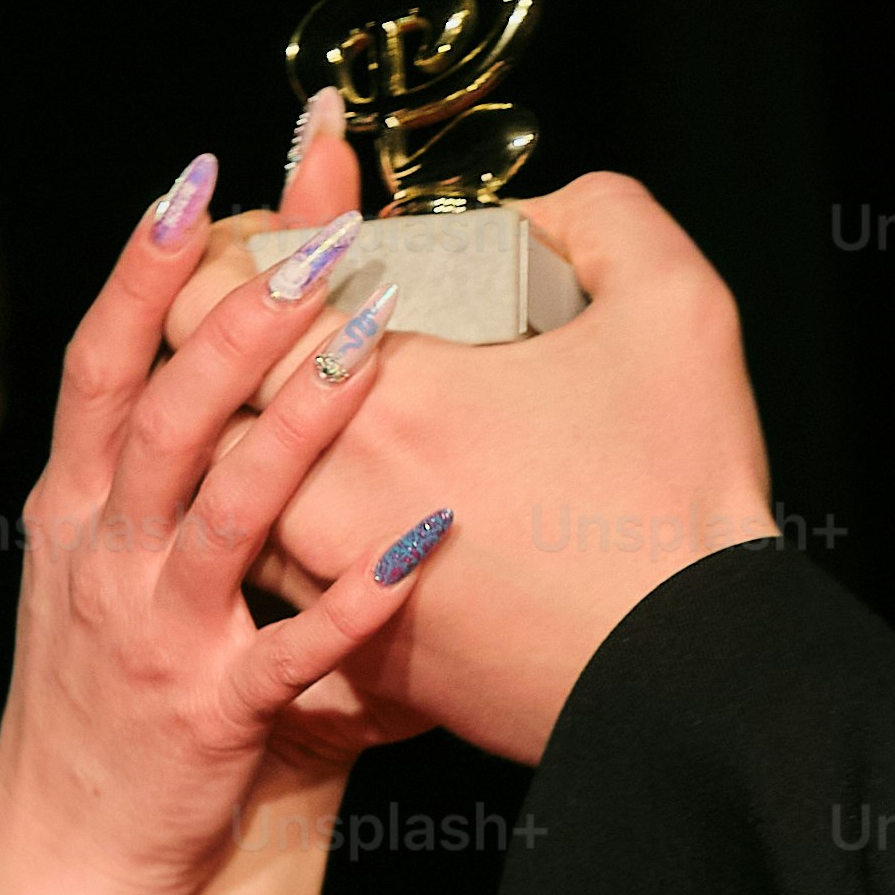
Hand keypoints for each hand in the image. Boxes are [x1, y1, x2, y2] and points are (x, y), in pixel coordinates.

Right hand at [0, 144, 440, 894]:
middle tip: (323, 231)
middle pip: (164, 409)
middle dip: (240, 313)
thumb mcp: (92, 565)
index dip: (143, 267)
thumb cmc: (99, 694)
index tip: (194, 176)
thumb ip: (150, 470)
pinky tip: (422, 546)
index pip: (99, 361)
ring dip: (302, 422)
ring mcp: (151, 632)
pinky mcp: (209, 712)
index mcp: (75, 506)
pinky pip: (292, 649)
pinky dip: (356, 598)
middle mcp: (102, 554)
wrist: (62, 853)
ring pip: (225, 509)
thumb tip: (221, 348)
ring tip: (376, 339)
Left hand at [169, 169, 776, 763]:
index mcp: (379, 391)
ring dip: (256, 452)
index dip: (224, 257)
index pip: (210, 301)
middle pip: (197, 402)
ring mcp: (332, 590)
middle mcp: (322, 493)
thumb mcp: (675, 304)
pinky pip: (289, 588)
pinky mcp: (361, 666)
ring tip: (313, 417)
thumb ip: (596, 216)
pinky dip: (308, 538)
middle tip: (283, 322)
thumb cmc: (684, 496)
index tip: (273, 243)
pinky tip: (365, 512)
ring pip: (229, 501)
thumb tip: (531, 214)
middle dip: (226, 350)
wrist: (697, 681)